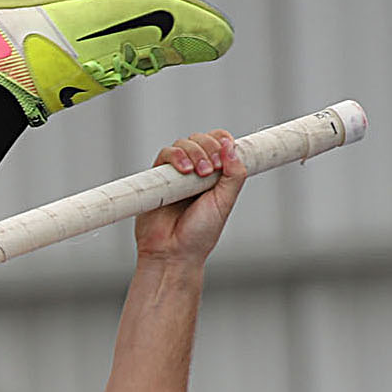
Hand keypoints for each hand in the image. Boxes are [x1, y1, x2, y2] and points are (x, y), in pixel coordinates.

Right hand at [134, 131, 244, 267]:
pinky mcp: (157, 178)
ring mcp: (176, 174)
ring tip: (198, 174)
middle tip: (211, 170)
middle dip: (209, 148)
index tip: (224, 158)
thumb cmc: (199, 235)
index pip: (220, 143)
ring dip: (194, 152)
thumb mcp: (224, 202)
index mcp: (216, 176)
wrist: (173, 253)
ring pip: (184, 143)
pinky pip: (165, 155)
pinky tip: (184, 170)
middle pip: (202, 139)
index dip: (223, 143)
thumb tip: (231, 146)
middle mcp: (196, 172)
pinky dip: (176, 156)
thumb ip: (233, 174)